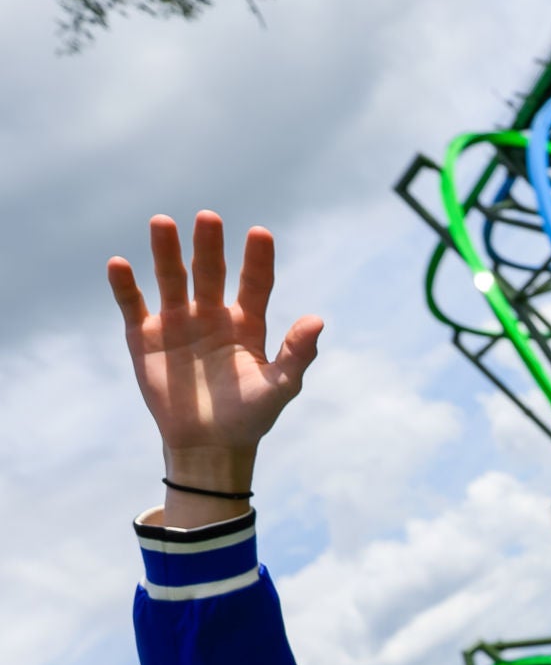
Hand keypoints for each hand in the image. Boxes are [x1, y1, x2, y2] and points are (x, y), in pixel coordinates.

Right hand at [107, 212, 322, 526]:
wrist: (208, 446)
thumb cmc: (250, 417)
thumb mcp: (279, 387)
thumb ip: (297, 355)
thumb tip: (317, 320)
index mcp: (246, 323)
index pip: (255, 282)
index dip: (258, 259)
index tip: (260, 233)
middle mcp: (212, 314)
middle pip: (210, 271)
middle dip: (209, 245)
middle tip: (208, 217)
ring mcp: (177, 322)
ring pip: (171, 278)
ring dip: (166, 252)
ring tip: (162, 222)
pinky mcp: (144, 336)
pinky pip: (133, 304)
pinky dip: (124, 285)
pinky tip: (119, 264)